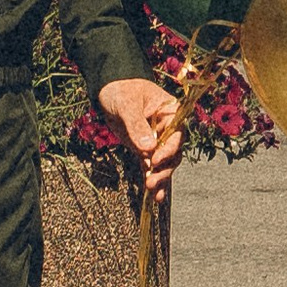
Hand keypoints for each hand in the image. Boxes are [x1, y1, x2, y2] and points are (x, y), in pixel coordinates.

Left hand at [97, 75, 183, 193]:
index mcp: (171, 112)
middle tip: (153, 182)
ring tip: (153, 192)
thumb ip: (137, 125)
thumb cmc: (121, 90)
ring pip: (164, 163)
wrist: (109, 89)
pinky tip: (155, 196)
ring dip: (160, 177)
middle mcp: (168, 128)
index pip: (177, 134)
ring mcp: (157, 140)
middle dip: (164, 169)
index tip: (155, 159)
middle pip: (173, 153)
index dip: (169, 149)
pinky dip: (152, 178)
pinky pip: (151, 166)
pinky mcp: (145, 149)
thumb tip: (149, 149)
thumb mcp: (127, 104)